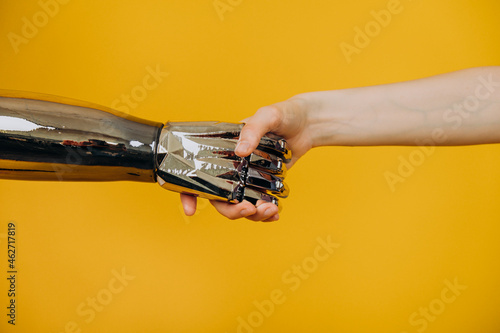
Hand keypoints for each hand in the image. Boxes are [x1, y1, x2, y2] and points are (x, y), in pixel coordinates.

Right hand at [181, 96, 314, 220]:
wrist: (308, 123)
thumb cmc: (283, 114)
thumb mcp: (267, 115)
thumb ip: (253, 129)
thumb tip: (240, 151)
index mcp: (222, 149)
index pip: (197, 173)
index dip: (188, 194)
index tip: (190, 211)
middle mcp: (231, 167)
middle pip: (220, 198)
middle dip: (232, 210)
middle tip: (250, 210)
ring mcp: (247, 179)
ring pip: (240, 206)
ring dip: (252, 215)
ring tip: (271, 210)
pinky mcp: (264, 186)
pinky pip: (259, 206)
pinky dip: (265, 215)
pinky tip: (275, 214)